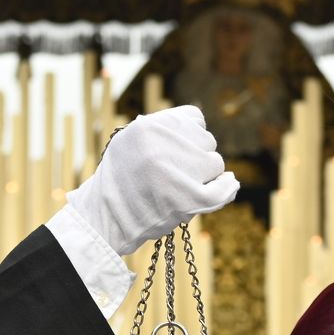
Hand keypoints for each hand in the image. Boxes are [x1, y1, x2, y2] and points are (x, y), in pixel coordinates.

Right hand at [68, 106, 238, 255]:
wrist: (104, 217)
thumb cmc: (120, 177)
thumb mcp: (130, 139)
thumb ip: (161, 128)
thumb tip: (199, 126)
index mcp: (148, 126)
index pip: (194, 118)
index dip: (192, 134)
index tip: (183, 147)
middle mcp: (161, 144)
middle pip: (206, 140)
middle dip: (197, 155)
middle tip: (176, 171)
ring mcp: (175, 171)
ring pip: (214, 163)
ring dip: (205, 175)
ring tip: (182, 184)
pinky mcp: (185, 200)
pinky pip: (220, 190)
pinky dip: (227, 188)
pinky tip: (229, 183)